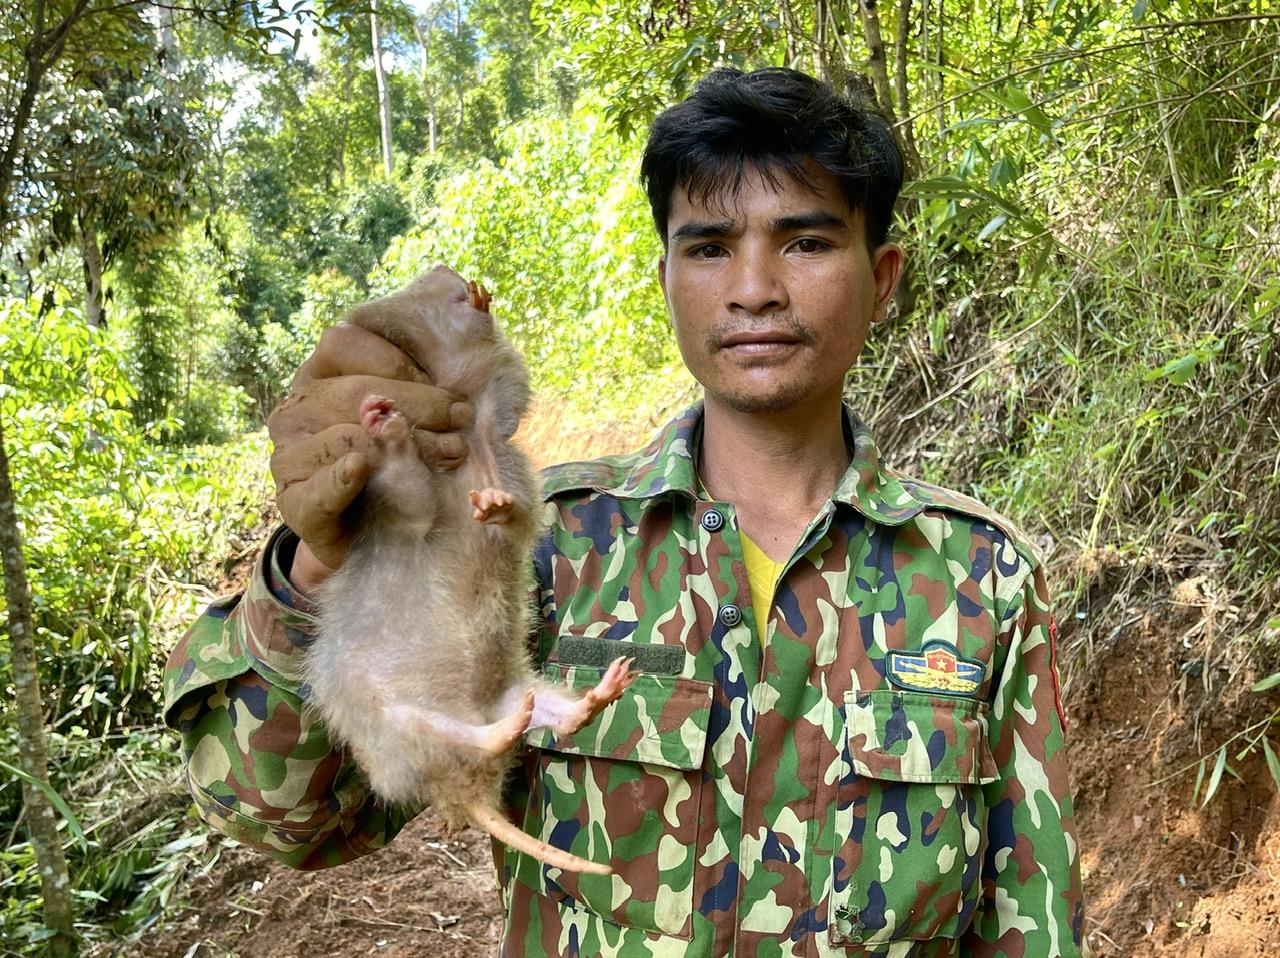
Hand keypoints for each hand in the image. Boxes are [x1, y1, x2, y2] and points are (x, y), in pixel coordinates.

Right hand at [267, 321, 472, 585]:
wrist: (375, 535)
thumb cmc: (403, 459)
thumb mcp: (421, 406)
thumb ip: (433, 360)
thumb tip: (469, 294)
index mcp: (321, 372)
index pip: (345, 341)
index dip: (400, 362)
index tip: (447, 387)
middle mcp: (296, 407)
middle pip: (353, 390)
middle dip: (418, 404)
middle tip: (462, 423)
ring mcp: (288, 455)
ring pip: (344, 435)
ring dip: (403, 444)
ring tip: (450, 454)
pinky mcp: (292, 502)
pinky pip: (315, 486)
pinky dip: (341, 476)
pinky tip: (363, 467)